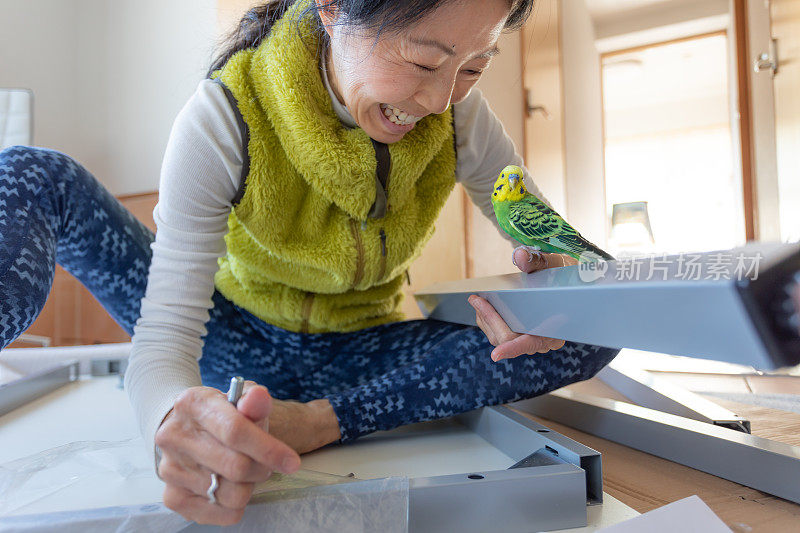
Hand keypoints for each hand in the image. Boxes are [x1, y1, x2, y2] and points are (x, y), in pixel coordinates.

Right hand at [155, 382, 300, 525]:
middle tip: (264, 463)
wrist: (187, 429)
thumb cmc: (222, 415)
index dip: (268, 449)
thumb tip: (260, 396)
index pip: (235, 431)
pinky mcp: (173, 497)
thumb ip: (254, 401)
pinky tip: (231, 486)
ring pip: (232, 494)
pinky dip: (236, 505)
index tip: (292, 462)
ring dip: (249, 486)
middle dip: (262, 468)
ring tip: (243, 471)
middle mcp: (174, 436)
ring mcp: (170, 469)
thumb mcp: (240, 401)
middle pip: (236, 467)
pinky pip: (222, 513)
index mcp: (193, 403)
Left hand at [469, 247, 573, 360]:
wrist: (569, 284)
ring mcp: (529, 341)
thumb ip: (537, 261)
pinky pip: (497, 335)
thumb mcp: (554, 264)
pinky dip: (487, 320)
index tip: (496, 355)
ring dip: (485, 319)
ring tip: (477, 299)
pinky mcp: (519, 338)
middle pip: (508, 338)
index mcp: (556, 330)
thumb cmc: (563, 275)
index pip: (531, 343)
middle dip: (489, 318)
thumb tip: (520, 256)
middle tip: (475, 299)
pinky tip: (484, 307)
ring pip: (498, 338)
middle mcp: (542, 341)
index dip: (513, 349)